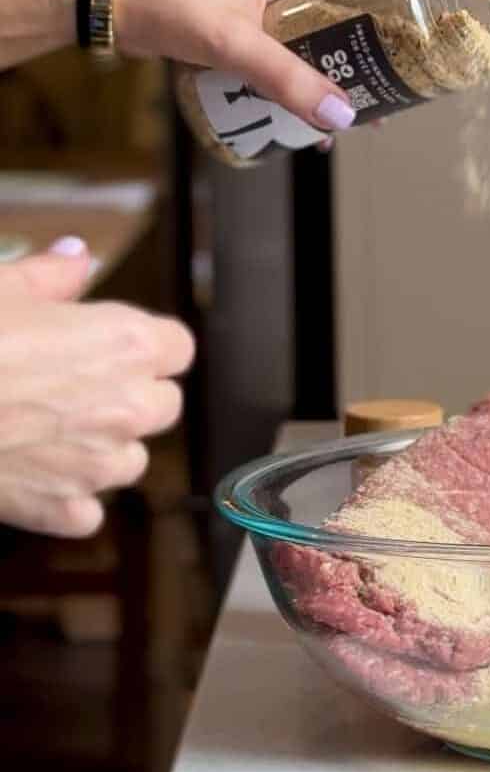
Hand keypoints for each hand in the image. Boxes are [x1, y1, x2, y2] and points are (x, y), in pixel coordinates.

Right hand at [0, 239, 194, 536]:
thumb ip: (52, 275)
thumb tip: (78, 258)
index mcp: (128, 345)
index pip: (177, 348)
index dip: (146, 345)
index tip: (115, 344)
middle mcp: (128, 407)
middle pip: (162, 405)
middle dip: (129, 394)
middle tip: (73, 384)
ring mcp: (97, 465)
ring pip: (130, 461)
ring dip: (101, 448)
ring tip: (47, 427)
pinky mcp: (60, 509)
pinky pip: (86, 512)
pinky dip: (65, 500)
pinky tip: (30, 473)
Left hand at [115, 0, 389, 133]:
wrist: (112, 5)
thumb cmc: (168, 3)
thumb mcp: (234, 42)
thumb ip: (287, 80)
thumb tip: (344, 117)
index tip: (436, 21)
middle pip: (356, 7)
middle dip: (382, 46)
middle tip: (407, 81)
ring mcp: (273, 1)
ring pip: (329, 36)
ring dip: (346, 73)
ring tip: (369, 113)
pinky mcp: (255, 26)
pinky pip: (299, 55)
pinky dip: (310, 85)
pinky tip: (315, 124)